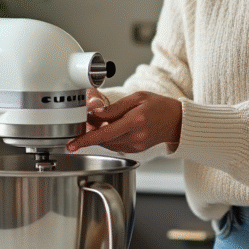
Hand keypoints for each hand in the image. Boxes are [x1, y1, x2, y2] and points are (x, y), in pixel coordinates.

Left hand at [67, 91, 181, 153]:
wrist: (176, 121)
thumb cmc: (158, 106)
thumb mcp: (137, 98)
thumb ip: (115, 107)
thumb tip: (95, 113)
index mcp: (135, 122)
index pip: (104, 133)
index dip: (85, 140)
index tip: (71, 144)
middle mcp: (135, 137)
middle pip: (103, 139)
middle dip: (91, 132)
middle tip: (87, 121)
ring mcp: (136, 146)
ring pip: (108, 144)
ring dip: (100, 135)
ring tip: (102, 122)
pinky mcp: (136, 150)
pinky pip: (115, 145)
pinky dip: (109, 138)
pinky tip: (114, 128)